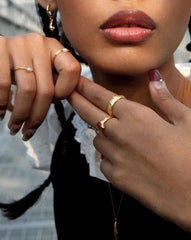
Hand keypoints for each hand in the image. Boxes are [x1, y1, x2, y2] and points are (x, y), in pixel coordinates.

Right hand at [0, 33, 80, 139]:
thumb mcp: (43, 71)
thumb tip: (68, 104)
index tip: (54, 102)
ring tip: (15, 127)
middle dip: (37, 116)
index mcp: (55, 49)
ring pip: (27, 89)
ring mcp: (19, 45)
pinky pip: (3, 83)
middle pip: (47, 89)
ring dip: (21, 114)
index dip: (65, 91)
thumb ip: (55, 83)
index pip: (72, 70)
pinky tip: (1, 113)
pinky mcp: (0, 48)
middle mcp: (39, 44)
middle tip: (28, 131)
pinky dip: (2, 103)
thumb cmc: (25, 67)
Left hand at [69, 72, 190, 230]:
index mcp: (137, 117)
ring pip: (96, 138)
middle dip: (76, 100)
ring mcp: (115, 157)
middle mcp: (120, 134)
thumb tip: (153, 77)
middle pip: (88, 113)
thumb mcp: (186, 121)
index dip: (87, 87)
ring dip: (100, 132)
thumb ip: (165, 98)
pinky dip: (107, 155)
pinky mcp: (115, 177)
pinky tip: (120, 156)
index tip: (76, 81)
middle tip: (68, 93)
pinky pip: (102, 160)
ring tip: (112, 132)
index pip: (102, 96)